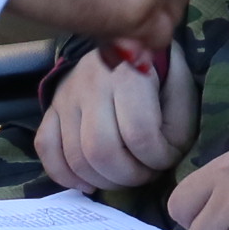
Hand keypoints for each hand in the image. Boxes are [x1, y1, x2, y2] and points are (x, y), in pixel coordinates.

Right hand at [35, 43, 196, 192]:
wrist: (129, 45)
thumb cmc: (161, 75)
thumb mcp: (182, 92)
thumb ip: (178, 127)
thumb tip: (159, 161)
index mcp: (127, 73)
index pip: (139, 135)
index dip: (158, 159)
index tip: (167, 156)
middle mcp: (90, 82)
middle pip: (101, 151)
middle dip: (130, 176)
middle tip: (146, 173)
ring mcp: (65, 95)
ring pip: (75, 158)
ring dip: (104, 180)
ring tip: (124, 175)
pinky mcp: (51, 108)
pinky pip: (46, 148)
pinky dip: (65, 175)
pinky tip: (88, 183)